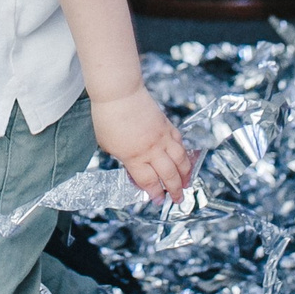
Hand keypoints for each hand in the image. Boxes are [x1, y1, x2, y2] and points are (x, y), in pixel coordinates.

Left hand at [92, 87, 194, 201]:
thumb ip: (123, 158)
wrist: (120, 93)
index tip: (158, 200)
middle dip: (175, 190)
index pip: (149, 181)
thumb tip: (132, 168)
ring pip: (180, 160)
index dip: (155, 193)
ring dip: (185, 174)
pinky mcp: (167, 125)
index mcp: (134, 157)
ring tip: (187, 183)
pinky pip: (180, 143)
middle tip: (178, 199)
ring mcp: (162, 137)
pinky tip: (184, 160)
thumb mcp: (108, 146)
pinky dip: (184, 154)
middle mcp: (152, 149)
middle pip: (169, 174)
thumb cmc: (108, 118)